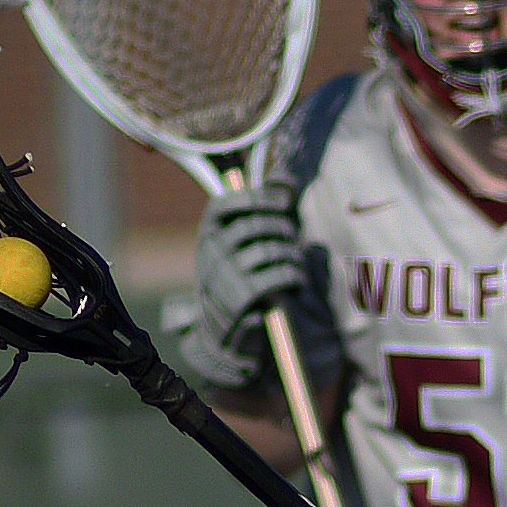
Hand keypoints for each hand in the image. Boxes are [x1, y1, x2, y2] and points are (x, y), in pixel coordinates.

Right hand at [181, 184, 306, 385]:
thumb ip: (265, 209)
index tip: (284, 200)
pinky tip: (297, 281)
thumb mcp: (243, 242)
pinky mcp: (241, 300)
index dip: (257, 197)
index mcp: (208, 233)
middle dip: (282, 227)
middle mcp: (211, 252)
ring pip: (270, 251)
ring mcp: (224, 276)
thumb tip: (288, 179)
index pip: (225, 204)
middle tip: (293, 236)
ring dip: (293, 253)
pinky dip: (295, 276)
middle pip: (254, 226)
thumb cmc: (240, 274)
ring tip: (297, 261)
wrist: (223, 328)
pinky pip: (277, 277)